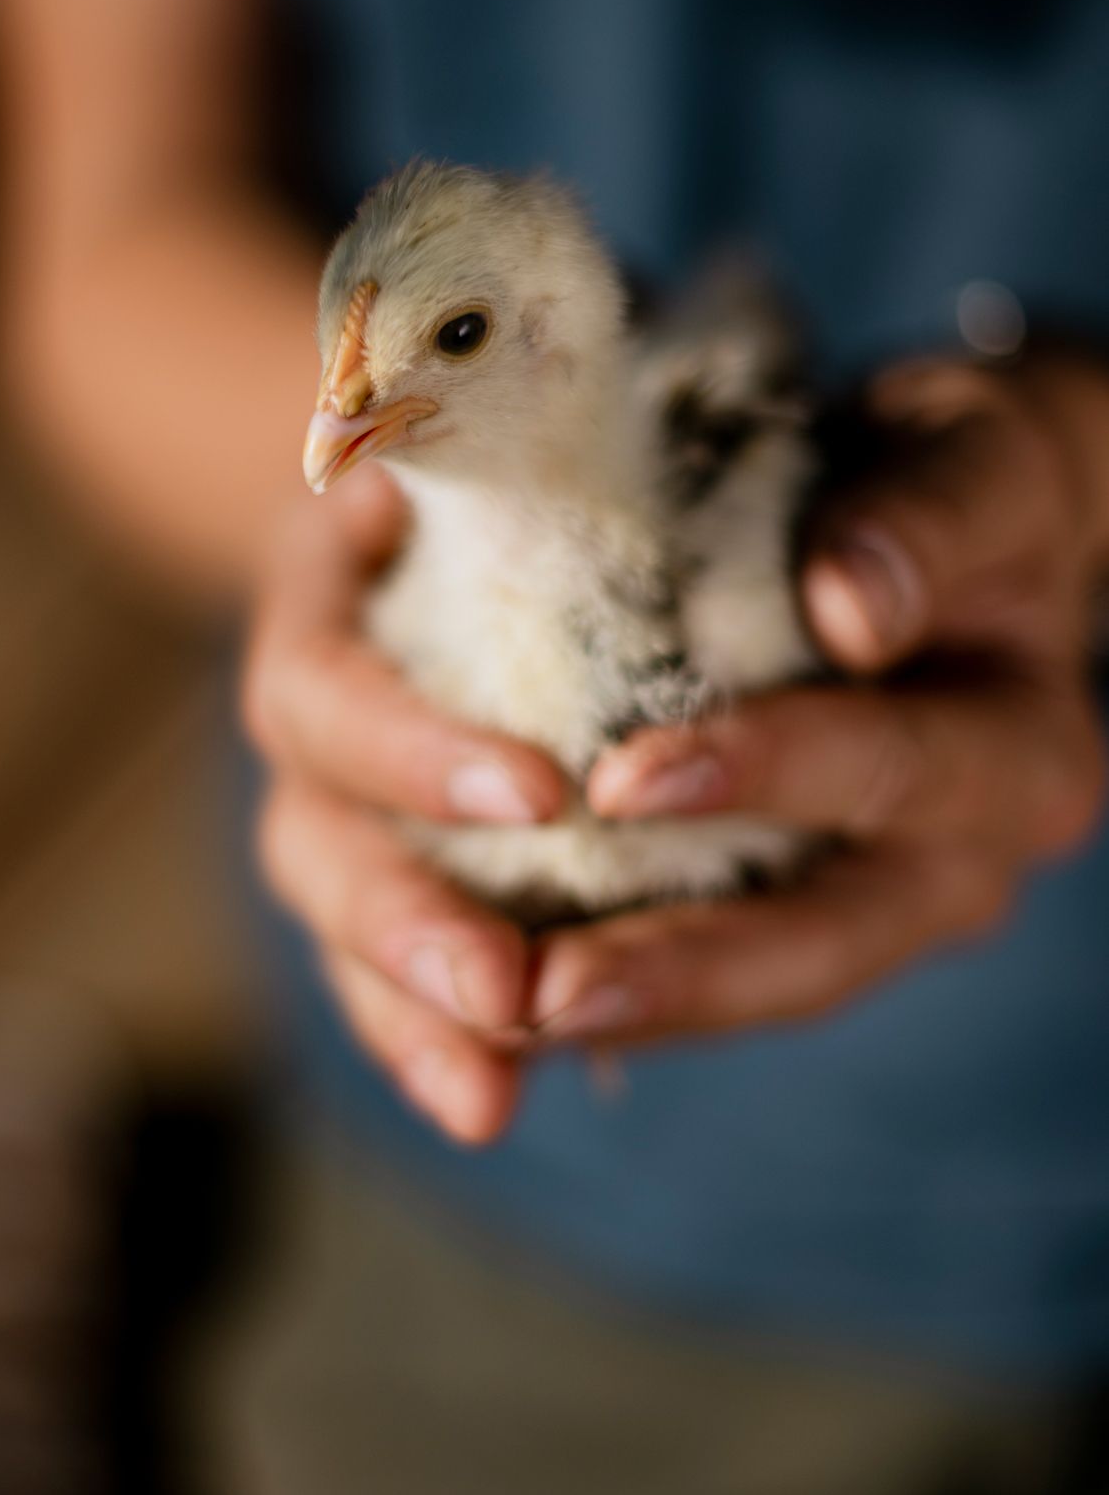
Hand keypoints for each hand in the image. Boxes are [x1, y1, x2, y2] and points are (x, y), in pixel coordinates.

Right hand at [243, 465, 565, 1140]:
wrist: (471, 468)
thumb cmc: (542, 432)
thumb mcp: (560, 413)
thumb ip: (595, 463)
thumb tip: (836, 604)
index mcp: (319, 587)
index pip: (325, 685)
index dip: (415, 748)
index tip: (541, 793)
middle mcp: (308, 707)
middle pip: (312, 837)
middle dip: (404, 924)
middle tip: (504, 990)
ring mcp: (335, 796)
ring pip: (338, 923)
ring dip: (409, 1012)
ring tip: (489, 1095)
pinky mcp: (392, 860)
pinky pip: (385, 965)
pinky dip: (431, 1040)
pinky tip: (489, 1102)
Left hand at [534, 356, 1107, 1048]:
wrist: (947, 547)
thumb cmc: (956, 486)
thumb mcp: (972, 461)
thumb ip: (930, 519)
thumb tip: (852, 607)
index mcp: (1020, 756)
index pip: (890, 772)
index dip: (762, 777)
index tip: (622, 778)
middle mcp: (956, 868)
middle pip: (815, 947)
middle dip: (669, 972)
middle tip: (533, 995)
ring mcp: (868, 919)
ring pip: (739, 999)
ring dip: (607, 1018)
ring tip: (489, 1029)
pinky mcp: (778, 933)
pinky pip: (681, 997)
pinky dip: (586, 1010)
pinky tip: (474, 1033)